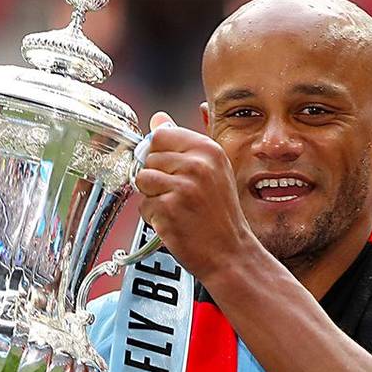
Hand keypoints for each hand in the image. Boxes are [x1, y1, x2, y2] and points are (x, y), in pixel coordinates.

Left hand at [135, 112, 257, 282]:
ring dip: (152, 198)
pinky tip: (174, 222)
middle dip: (156, 179)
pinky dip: (153, 218)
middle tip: (179, 197)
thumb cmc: (219, 216)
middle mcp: (197, 164)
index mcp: (208, 149)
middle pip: (148, 158)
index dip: (159, 155)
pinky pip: (143, 206)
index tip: (171, 172)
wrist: (230, 252)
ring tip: (175, 209)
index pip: (160, 136)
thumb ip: (183, 145)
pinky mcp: (169, 209)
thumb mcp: (211, 172)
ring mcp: (182, 186)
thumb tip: (158, 119)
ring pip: (142, 180)